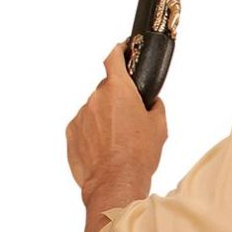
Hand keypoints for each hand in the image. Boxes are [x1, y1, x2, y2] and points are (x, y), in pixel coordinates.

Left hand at [66, 43, 166, 198]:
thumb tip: (151, 102)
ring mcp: (81, 115)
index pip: (114, 58)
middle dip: (117, 101)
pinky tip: (105, 151)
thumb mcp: (159, 128)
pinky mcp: (71, 132)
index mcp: (119, 90)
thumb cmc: (137, 156)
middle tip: (129, 121)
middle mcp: (96, 97)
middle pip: (106, 90)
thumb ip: (155, 107)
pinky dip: (93, 135)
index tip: (122, 49)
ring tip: (117, 143)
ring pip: (95, 110)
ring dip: (104, 121)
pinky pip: (84, 127)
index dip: (119, 51)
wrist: (115, 183)